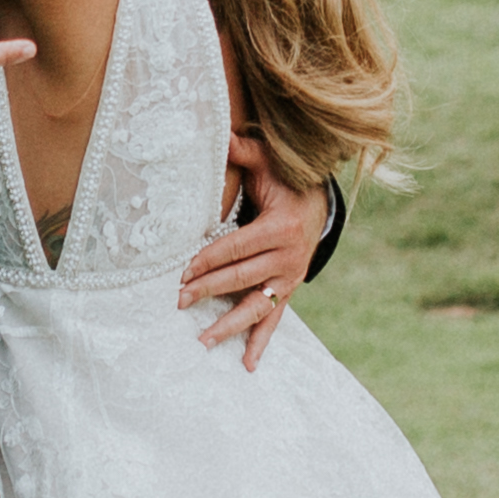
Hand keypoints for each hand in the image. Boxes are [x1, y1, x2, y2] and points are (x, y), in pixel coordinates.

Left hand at [177, 132, 330, 367]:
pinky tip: (247, 364)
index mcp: (280, 227)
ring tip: (203, 341)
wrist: (319, 204)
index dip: (209, 260)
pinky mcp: (289, 291)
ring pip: (257, 306)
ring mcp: (290, 278)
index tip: (183, 271)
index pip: (236, 247)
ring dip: (229, 325)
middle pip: (242, 278)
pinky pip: (275, 320)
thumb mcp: (268, 162)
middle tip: (179, 301)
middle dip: (209, 290)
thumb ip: (243, 151)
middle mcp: (288, 258)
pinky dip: (261, 342)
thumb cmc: (285, 181)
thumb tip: (218, 133)